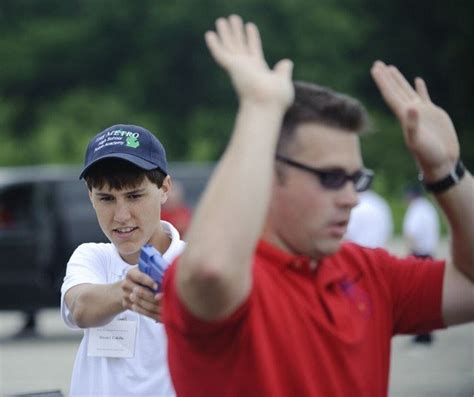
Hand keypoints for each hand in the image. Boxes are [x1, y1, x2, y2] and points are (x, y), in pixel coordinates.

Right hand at [121, 267, 162, 321]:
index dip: (149, 282)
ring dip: (152, 305)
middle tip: (163, 298)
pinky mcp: (126, 304)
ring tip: (163, 306)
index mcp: (131, 273)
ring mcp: (125, 295)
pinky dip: (149, 312)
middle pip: (139, 291)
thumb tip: (167, 277)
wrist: (129, 287)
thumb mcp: (146, 273)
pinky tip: (158, 312)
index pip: (140, 277)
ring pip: (139, 302)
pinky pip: (138, 310)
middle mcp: (126, 284)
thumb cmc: (142, 279)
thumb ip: (154, 274)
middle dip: (152, 295)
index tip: (157, 286)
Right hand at [205, 15, 293, 108]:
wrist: (266, 103)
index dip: (252, 38)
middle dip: (236, 32)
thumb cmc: (275, 98)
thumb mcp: (282, 81)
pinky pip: (221, 53)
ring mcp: (238, 67)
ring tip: (221, 19)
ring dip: (225, 32)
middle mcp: (246, 68)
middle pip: (239, 46)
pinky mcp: (232, 67)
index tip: (250, 26)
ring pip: (229, 46)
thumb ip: (282, 71)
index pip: (254, 50)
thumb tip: (286, 62)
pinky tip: (209, 33)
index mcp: (258, 71)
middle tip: (232, 18)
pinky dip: (214, 44)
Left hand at [371, 61, 459, 179]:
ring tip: (390, 68)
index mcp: (403, 116)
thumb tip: (410, 107)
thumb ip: (413, 125)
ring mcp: (420, 112)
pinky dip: (420, 88)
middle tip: (376, 63)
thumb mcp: (418, 140)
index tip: (374, 69)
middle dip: (386, 77)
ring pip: (407, 91)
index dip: (383, 81)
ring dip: (398, 80)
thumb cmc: (428, 155)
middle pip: (394, 90)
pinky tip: (417, 80)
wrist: (441, 163)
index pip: (390, 95)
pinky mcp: (433, 114)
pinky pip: (424, 97)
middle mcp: (409, 112)